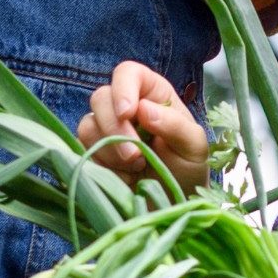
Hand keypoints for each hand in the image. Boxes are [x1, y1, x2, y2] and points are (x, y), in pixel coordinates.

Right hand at [84, 60, 207, 185]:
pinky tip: (123, 178)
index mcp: (152, 94)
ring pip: (88, 126)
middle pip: (101, 97)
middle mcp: (126, 106)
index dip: (123, 88)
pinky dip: (102, 166)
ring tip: (136, 168)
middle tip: (135, 157)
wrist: (173, 203)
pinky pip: (82, 151)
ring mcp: (106, 129)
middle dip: (114, 128)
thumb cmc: (188, 168)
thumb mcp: (194, 146)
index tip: (128, 113)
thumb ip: (174, 125)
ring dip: (109, 150)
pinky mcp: (93, 152)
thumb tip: (144, 110)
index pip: (128, 73)